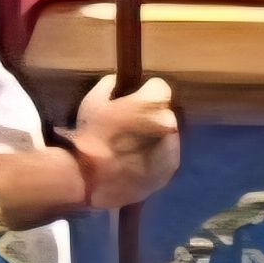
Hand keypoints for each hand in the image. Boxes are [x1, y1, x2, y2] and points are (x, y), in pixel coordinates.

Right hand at [64, 78, 179, 211]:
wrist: (92, 178)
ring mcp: (172, 147)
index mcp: (152, 101)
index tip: (134, 99)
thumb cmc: (91, 135)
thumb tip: (116, 83)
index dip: (145, 92)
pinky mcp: (170, 168)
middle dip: (151, 115)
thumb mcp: (93, 101)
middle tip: (131, 124)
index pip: (160, 87)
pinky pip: (167, 155)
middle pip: (165, 112)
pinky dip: (156, 155)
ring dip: (156, 135)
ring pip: (168, 134)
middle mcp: (169, 121)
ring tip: (134, 145)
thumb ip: (109, 86)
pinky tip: (138, 160)